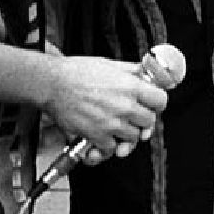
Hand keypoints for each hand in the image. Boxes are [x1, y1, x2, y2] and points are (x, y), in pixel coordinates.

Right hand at [45, 55, 168, 160]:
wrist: (52, 84)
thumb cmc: (76, 72)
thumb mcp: (109, 64)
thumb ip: (131, 70)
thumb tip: (145, 73)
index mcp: (130, 86)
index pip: (161, 101)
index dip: (156, 103)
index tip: (151, 104)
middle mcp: (125, 106)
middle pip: (149, 122)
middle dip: (142, 120)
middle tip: (133, 117)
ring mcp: (112, 123)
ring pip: (133, 138)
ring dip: (126, 134)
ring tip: (116, 127)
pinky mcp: (97, 136)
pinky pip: (112, 148)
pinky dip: (108, 145)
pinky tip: (103, 136)